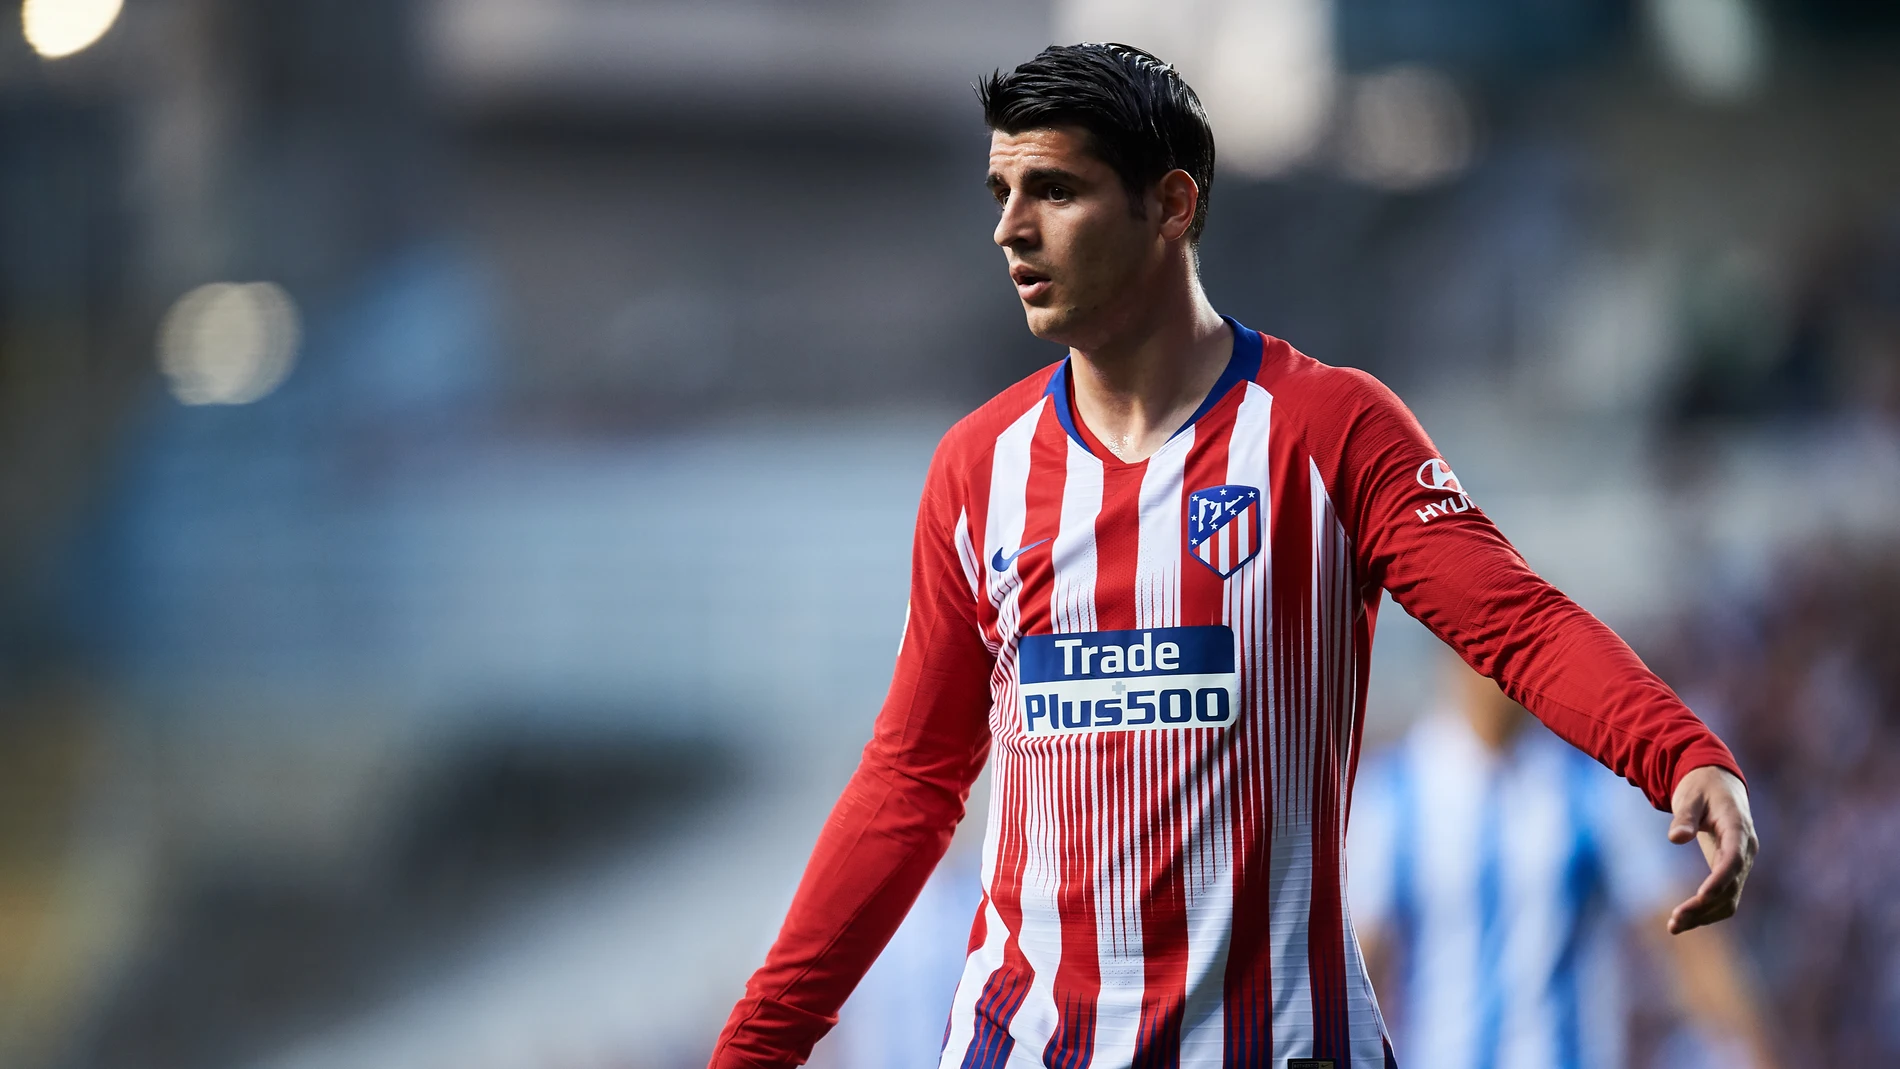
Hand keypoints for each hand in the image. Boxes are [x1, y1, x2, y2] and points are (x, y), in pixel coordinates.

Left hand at [1667, 765, 1757, 933]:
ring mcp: (1740, 862)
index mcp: (1738, 829)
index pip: (1734, 860)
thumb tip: (1675, 838)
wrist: (1718, 783)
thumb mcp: (1690, 795)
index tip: (1701, 896)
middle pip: (1731, 886)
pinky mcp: (1731, 870)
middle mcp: (1745, 850)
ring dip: (1705, 915)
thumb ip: (1684, 815)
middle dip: (1705, 906)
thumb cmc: (1702, 787)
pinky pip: (1724, 897)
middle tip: (1675, 920)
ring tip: (1674, 926)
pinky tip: (1684, 920)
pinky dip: (1706, 910)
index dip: (1720, 880)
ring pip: (1729, 898)